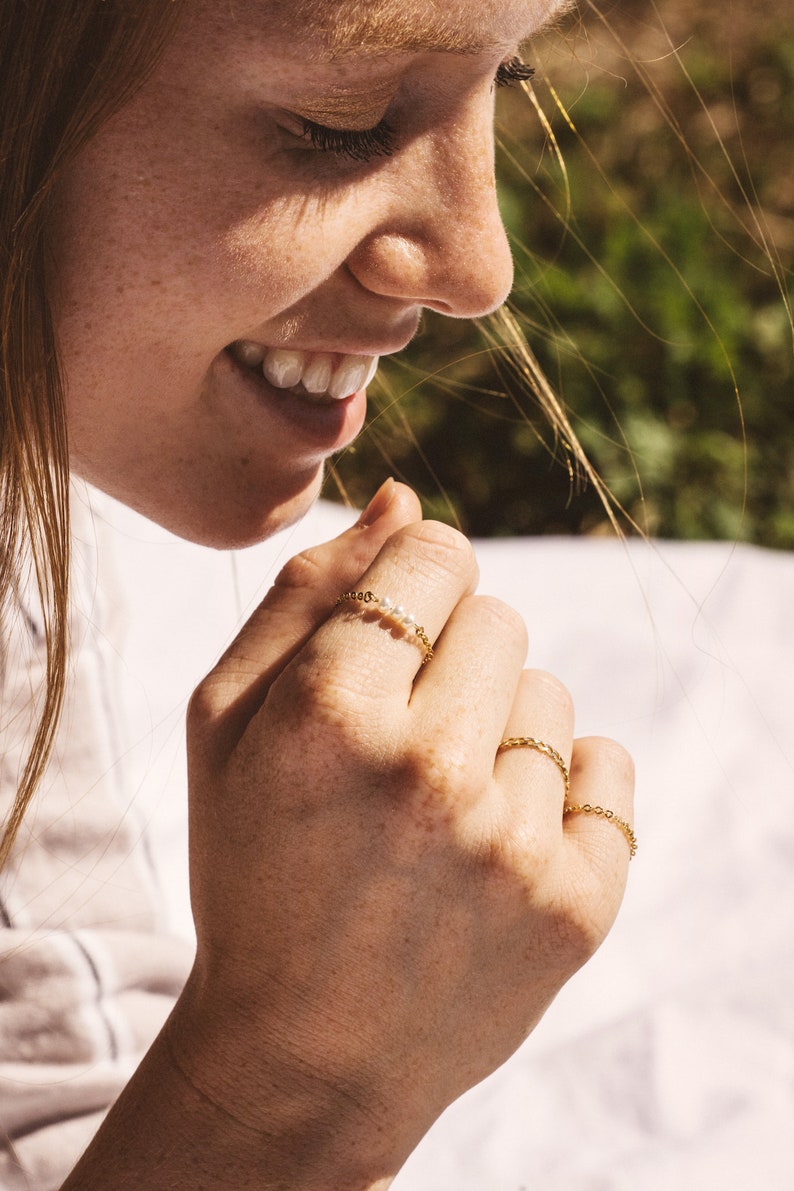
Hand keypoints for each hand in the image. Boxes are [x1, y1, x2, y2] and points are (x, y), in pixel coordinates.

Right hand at [174, 480, 633, 1183]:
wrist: (304, 1052)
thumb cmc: (255, 869)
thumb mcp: (225, 726)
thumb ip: (306, 593)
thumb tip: (406, 497)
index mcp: (328, 715)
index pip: (435, 555)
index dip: (413, 583)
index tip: (394, 632)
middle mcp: (428, 773)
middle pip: (501, 618)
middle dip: (453, 659)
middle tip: (402, 744)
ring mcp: (513, 844)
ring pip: (552, 697)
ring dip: (502, 730)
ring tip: (441, 809)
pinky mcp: (578, 905)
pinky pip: (610, 767)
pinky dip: (565, 786)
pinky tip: (500, 838)